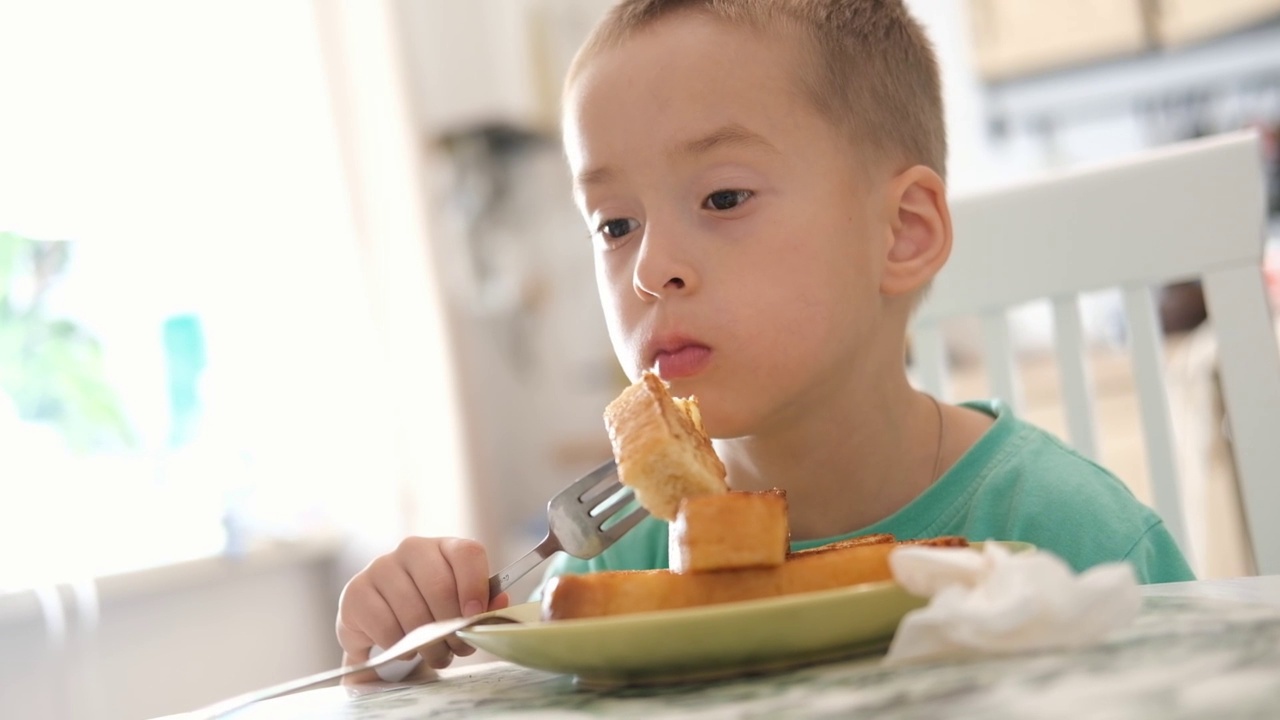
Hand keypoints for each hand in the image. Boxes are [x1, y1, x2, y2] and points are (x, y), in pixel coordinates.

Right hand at [336, 537, 510, 674]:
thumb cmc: (430, 614)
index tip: (475, 615)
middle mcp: (411, 550)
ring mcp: (380, 568)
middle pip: (439, 586)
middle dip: (451, 627)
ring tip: (434, 655)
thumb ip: (483, 605)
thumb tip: (500, 602)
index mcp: (444, 547)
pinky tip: (404, 649)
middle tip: (455, 649)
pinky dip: (400, 646)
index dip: (475, 585)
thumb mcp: (460, 609)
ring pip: (413, 611)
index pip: (467, 553)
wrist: (384, 630)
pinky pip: (385, 626)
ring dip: (428, 644)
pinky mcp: (355, 592)